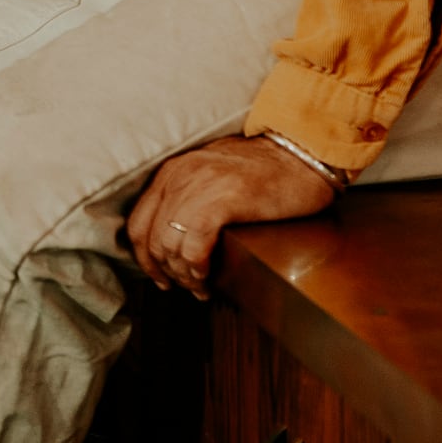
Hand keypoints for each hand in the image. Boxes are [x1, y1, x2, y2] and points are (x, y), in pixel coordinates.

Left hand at [124, 135, 338, 298]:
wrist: (302, 155)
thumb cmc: (265, 171)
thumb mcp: (213, 175)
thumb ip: (189, 197)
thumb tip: (176, 238)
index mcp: (172, 171)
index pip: (138, 223)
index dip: (146, 258)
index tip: (161, 276)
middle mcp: (178, 176)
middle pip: (151, 239)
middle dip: (166, 271)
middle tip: (187, 287)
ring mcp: (198, 187)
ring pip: (171, 246)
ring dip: (184, 275)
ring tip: (202, 287)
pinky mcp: (222, 201)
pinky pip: (194, 246)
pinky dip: (197, 267)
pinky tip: (209, 276)